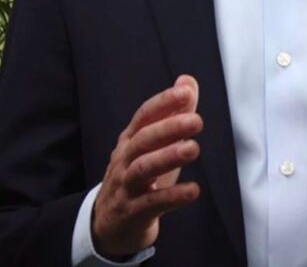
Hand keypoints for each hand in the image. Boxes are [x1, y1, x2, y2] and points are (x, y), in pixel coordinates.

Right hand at [92, 74, 202, 256]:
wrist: (110, 225)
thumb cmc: (138, 178)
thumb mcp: (154, 146)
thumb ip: (173, 113)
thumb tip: (187, 81)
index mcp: (130, 140)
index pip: (144, 116)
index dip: (164, 102)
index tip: (186, 92)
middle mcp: (124, 160)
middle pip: (143, 139)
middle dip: (169, 128)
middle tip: (196, 121)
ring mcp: (126, 187)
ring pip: (142, 168)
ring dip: (168, 157)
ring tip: (193, 149)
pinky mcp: (132, 213)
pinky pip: (151, 203)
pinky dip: (172, 196)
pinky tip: (193, 190)